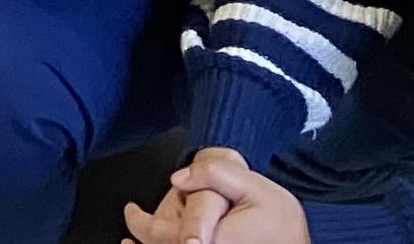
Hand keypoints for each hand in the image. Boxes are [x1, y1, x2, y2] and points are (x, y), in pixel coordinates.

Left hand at [126, 149, 312, 243]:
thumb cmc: (282, 224)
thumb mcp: (254, 187)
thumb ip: (216, 176)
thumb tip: (179, 178)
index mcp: (211, 240)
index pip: (162, 235)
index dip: (141, 224)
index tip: (130, 212)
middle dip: (144, 236)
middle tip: (131, 219)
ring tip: (130, 243)